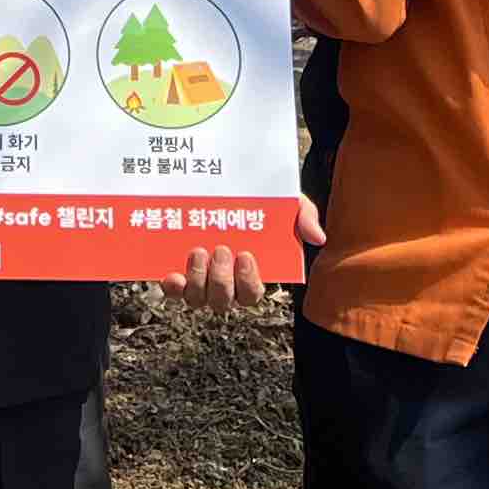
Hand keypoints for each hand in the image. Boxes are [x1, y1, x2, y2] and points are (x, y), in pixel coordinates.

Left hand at [171, 193, 323, 309]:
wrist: (227, 187)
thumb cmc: (262, 203)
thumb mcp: (289, 204)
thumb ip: (304, 217)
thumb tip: (318, 237)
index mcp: (251, 275)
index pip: (252, 294)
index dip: (248, 282)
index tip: (245, 256)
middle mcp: (225, 285)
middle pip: (224, 301)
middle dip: (222, 280)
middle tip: (221, 250)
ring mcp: (200, 281)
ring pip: (198, 299)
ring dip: (198, 280)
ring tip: (198, 252)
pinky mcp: (178, 273)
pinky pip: (174, 291)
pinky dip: (172, 288)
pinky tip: (170, 275)